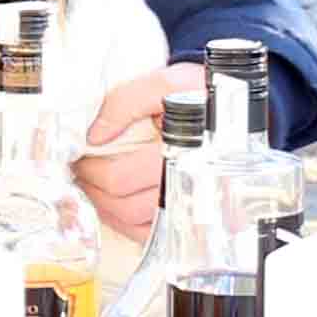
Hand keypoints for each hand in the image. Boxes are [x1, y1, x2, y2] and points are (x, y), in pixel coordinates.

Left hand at [73, 61, 201, 240]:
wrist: (234, 108)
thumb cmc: (199, 97)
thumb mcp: (168, 84)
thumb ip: (127, 100)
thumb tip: (95, 135)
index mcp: (182, 153)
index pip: (118, 178)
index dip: (90, 168)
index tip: (82, 154)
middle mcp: (188, 185)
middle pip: (122, 205)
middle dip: (93, 185)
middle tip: (83, 167)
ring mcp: (190, 205)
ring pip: (132, 222)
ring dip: (104, 203)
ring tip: (96, 180)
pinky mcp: (189, 216)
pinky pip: (148, 232)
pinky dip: (125, 221)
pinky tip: (117, 199)